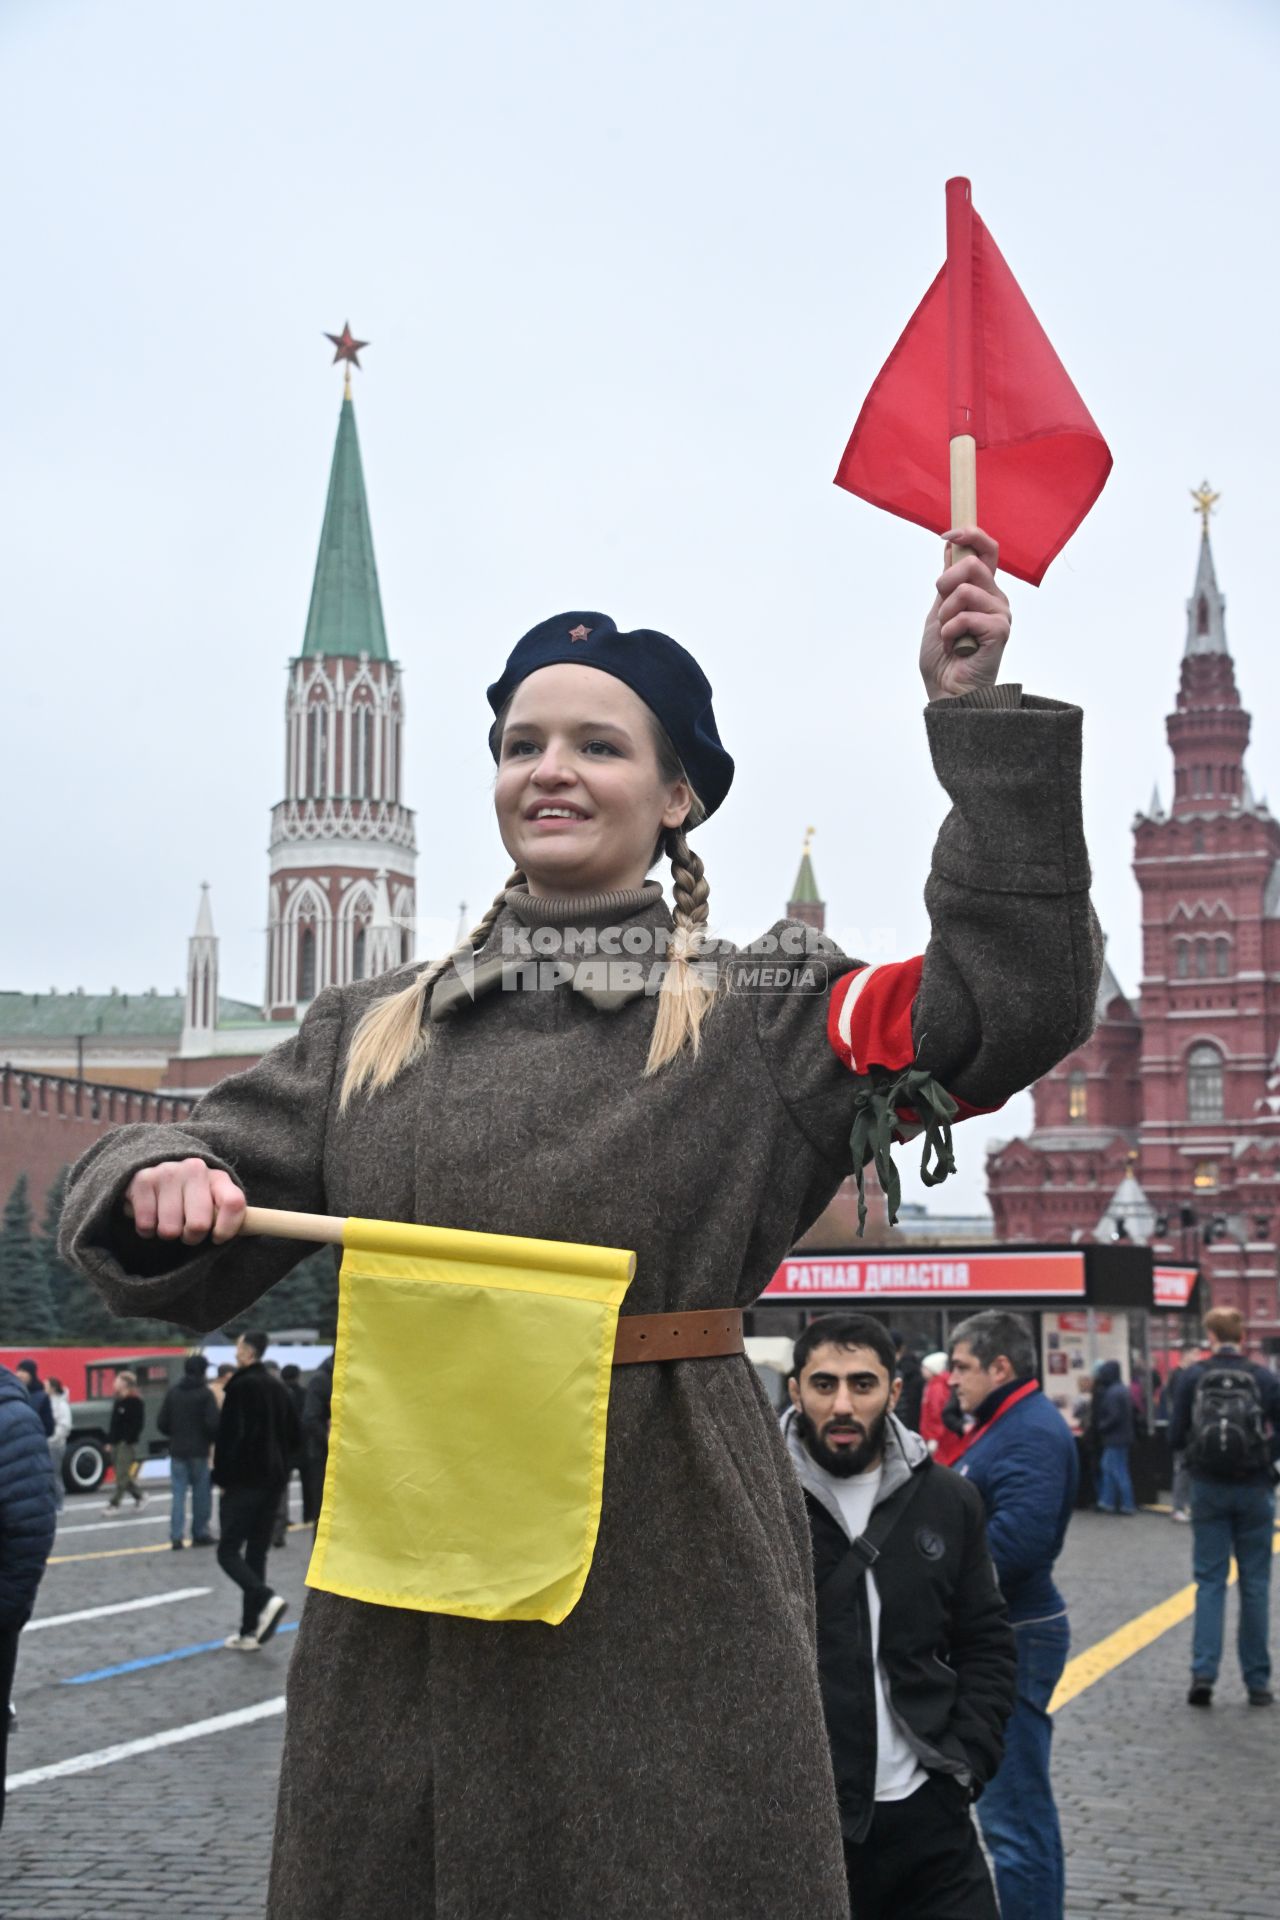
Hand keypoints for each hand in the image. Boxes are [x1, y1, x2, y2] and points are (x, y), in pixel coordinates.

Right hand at [124, 1159, 245, 1245]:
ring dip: (167, 1233)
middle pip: (198, 1225)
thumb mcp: (213, 1199)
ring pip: (169, 1230)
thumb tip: (256, 1230)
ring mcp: (168, 1172)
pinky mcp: (143, 1180)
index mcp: (218, 1177)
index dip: (227, 1229)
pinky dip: (147, 1229)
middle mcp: (195, 1169)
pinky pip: (146, 1225)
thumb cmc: (190, 1195)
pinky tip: (151, 1215)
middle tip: (186, 1230)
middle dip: (191, 1237)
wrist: (152, 1169)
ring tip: (167, 1218)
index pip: (233, 1203)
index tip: (217, 1238)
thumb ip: (229, 1214)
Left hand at [919, 525, 1010, 700]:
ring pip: (964, 590)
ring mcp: (1001, 613)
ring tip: (950, 636)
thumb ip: (948, 582)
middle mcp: (996, 598)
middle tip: (942, 612)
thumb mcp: (938, 611)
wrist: (946, 691)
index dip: (970, 534)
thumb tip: (951, 546)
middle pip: (971, 564)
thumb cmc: (943, 657)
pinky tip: (956, 648)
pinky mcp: (1001, 630)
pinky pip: (966, 615)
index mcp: (983, 590)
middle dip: (944, 584)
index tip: (947, 536)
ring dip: (945, 616)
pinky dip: (950, 633)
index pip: (987, 550)